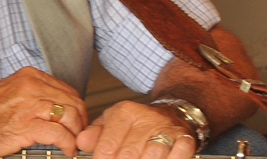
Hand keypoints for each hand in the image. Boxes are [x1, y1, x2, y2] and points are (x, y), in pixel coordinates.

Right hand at [0, 66, 88, 158]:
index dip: (76, 109)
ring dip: (76, 135)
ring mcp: (28, 106)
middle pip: (74, 103)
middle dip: (80, 123)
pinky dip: (68, 145)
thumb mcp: (7, 92)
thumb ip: (31, 94)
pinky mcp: (26, 126)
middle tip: (77, 136)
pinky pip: (60, 135)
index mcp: (28, 77)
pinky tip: (65, 151)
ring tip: (71, 144)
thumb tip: (55, 107)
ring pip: (71, 117)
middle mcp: (30, 87)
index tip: (74, 123)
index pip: (68, 90)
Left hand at [77, 101, 196, 158]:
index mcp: (124, 113)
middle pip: (129, 154)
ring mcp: (167, 129)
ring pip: (152, 156)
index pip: (108, 145)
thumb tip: (81, 143)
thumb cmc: (138, 123)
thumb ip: (95, 134)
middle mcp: (146, 119)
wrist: (173, 114)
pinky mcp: (185, 139)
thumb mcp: (112, 122)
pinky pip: (178, 155)